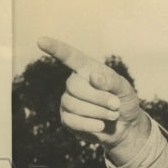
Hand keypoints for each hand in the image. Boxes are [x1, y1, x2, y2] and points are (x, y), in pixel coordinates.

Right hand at [37, 36, 150, 164]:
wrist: (126, 126)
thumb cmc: (124, 102)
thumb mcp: (125, 89)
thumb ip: (112, 81)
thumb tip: (93, 77)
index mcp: (86, 69)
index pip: (69, 56)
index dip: (55, 49)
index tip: (41, 41)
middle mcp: (73, 83)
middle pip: (74, 86)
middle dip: (98, 98)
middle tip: (116, 105)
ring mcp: (68, 101)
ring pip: (73, 105)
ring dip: (98, 112)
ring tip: (113, 115)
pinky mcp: (68, 119)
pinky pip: (72, 121)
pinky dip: (90, 124)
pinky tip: (101, 125)